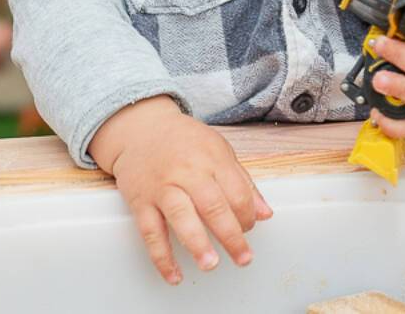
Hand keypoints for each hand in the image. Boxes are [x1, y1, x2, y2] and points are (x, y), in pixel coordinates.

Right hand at [89, 97, 272, 284]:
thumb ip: (242, 181)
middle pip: (212, 205)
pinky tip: (173, 275)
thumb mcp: (218, 150)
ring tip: (211, 264)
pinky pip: (150, 232)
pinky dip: (161, 256)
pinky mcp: (140, 201)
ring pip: (181, 217)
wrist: (140, 129)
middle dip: (230, 235)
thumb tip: (264, 214)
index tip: (249, 228)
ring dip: (197, 244)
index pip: (236, 191)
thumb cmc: (184, 141)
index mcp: (211, 158)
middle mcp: (186, 171)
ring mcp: (162, 187)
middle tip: (243, 258)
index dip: (247, 214)